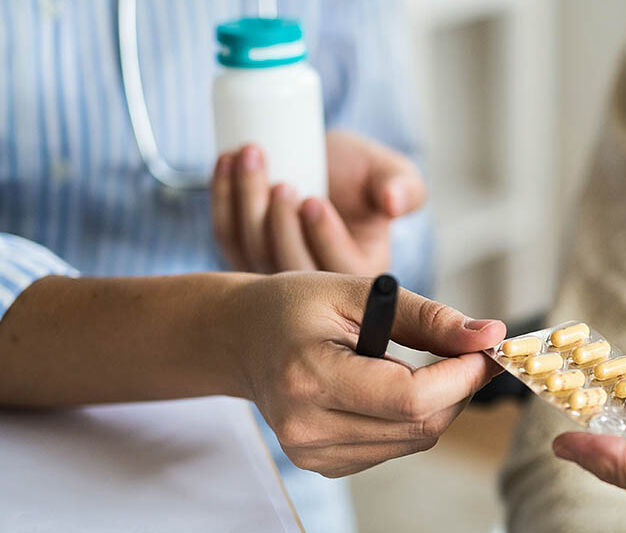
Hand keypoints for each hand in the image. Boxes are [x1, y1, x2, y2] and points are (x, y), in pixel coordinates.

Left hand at [211, 131, 424, 274]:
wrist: (323, 163)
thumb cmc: (361, 171)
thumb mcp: (390, 173)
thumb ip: (404, 187)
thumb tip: (395, 202)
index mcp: (360, 274)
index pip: (339, 269)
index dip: (323, 237)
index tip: (313, 200)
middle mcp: (316, 286)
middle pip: (289, 266)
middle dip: (279, 223)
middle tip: (282, 181)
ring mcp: (274, 272)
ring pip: (252, 250)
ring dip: (247, 201)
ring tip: (252, 154)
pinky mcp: (243, 254)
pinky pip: (226, 235)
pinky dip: (222, 197)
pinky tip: (227, 160)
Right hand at [222, 272, 503, 476]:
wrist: (241, 339)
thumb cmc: (297, 306)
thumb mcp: (360, 292)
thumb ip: (427, 317)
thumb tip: (491, 335)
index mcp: (308, 377)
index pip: (409, 399)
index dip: (460, 379)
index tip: (484, 351)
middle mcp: (306, 428)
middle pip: (419, 427)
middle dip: (458, 391)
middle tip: (470, 354)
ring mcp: (311, 454)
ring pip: (414, 441)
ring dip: (438, 405)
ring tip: (426, 364)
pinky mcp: (322, 465)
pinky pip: (395, 448)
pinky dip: (410, 419)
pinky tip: (389, 387)